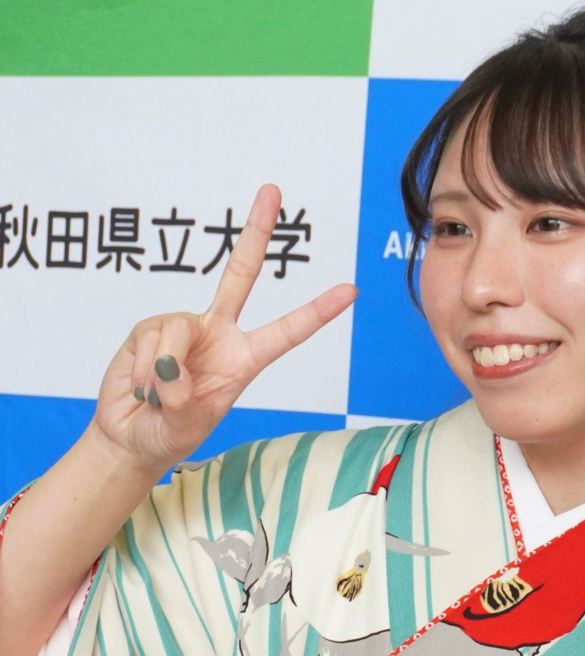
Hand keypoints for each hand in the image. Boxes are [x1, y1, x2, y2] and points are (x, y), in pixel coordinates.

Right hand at [89, 184, 356, 476]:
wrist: (132, 435)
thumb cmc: (171, 431)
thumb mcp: (188, 425)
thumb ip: (184, 398)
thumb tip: (171, 368)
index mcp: (247, 358)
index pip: (288, 331)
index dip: (318, 312)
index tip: (350, 290)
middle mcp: (220, 332)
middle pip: (240, 273)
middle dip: (255, 231)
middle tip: (273, 189)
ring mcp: (185, 326)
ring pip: (177, 332)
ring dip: (163, 375)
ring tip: (160, 397)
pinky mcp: (150, 326)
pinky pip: (150, 339)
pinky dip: (143, 371)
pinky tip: (142, 386)